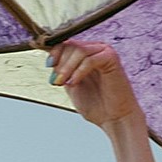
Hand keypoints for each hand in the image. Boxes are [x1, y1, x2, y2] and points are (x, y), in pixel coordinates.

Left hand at [49, 43, 161, 161]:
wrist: (114, 118)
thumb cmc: (95, 104)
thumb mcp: (71, 85)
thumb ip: (62, 72)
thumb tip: (49, 60)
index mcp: (85, 53)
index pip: (66, 44)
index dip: (54, 52)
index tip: (48, 65)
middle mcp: (95, 49)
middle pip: (71, 46)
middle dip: (60, 64)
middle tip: (57, 82)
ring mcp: (104, 52)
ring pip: (79, 51)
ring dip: (67, 68)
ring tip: (63, 83)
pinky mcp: (112, 58)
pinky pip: (90, 59)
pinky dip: (79, 71)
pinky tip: (74, 82)